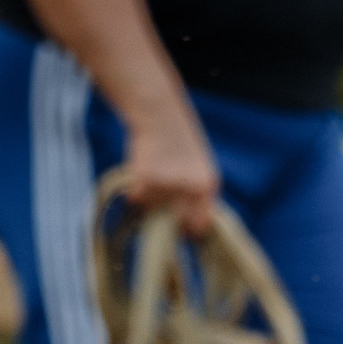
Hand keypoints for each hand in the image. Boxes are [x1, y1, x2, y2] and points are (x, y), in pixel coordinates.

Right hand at [121, 105, 218, 236]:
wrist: (158, 112)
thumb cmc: (178, 139)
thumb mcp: (198, 166)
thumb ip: (197, 194)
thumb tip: (187, 226)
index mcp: (207, 185)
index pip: (201, 225)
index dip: (189, 231)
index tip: (180, 231)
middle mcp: (190, 189)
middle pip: (176, 224)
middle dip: (167, 222)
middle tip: (161, 208)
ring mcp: (167, 185)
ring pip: (151, 210)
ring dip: (149, 200)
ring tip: (153, 174)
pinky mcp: (146, 180)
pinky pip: (137, 199)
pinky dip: (134, 190)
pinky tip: (141, 170)